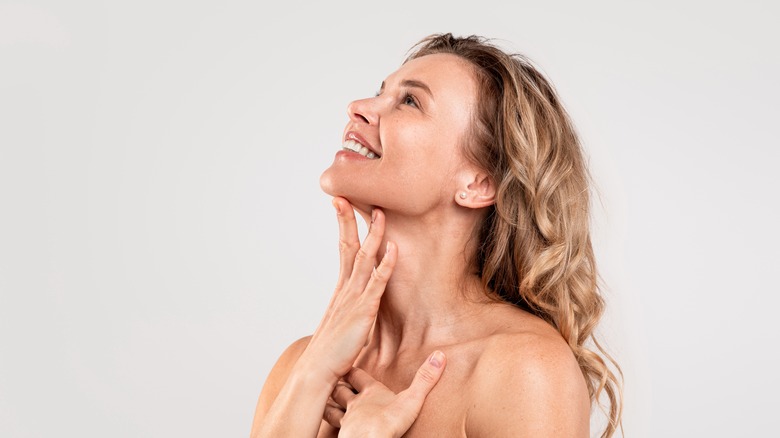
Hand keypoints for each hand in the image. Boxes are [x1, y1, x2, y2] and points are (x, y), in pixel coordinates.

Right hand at [296, 197, 397, 383]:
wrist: (317, 372)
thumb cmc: (329, 354)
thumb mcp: (341, 326)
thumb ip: (348, 312)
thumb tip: (353, 308)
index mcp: (341, 290)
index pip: (342, 250)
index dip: (344, 226)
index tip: (342, 205)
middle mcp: (346, 289)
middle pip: (348, 246)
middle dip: (349, 220)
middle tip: (347, 195)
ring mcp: (354, 298)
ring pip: (365, 258)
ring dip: (374, 235)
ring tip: (380, 213)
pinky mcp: (364, 311)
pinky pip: (377, 282)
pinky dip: (386, 264)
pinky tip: (393, 249)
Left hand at [323, 351, 446, 437]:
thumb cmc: (388, 421)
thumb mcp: (411, 399)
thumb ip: (425, 378)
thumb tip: (440, 354)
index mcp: (370, 392)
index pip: (356, 374)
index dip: (352, 368)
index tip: (347, 360)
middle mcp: (354, 404)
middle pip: (340, 389)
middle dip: (336, 384)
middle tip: (332, 378)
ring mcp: (346, 421)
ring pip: (331, 408)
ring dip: (329, 403)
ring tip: (324, 400)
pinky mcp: (343, 436)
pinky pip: (331, 428)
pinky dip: (328, 424)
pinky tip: (330, 426)